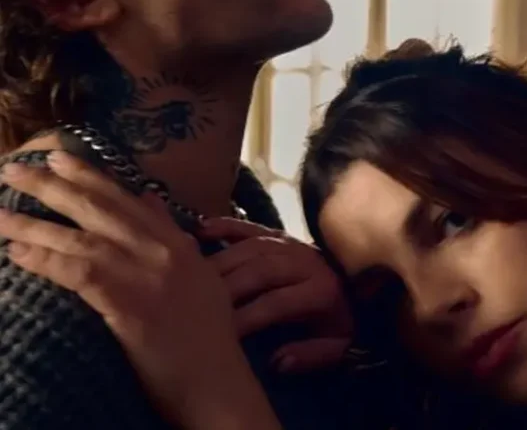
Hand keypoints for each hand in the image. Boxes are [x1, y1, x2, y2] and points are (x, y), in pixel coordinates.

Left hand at [0, 152, 280, 429]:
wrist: (217, 379)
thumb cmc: (207, 332)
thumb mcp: (197, 272)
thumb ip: (170, 232)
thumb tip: (150, 198)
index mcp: (174, 240)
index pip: (123, 197)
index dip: (88, 175)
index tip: (57, 157)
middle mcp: (159, 249)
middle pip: (97, 208)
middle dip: (52, 185)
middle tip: (15, 170)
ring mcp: (145, 275)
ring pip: (80, 238)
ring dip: (34, 225)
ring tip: (1, 214)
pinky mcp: (128, 306)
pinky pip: (78, 274)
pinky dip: (46, 261)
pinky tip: (18, 254)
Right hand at [200, 218, 353, 373]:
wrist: (362, 284)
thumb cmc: (343, 319)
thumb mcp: (340, 345)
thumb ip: (311, 355)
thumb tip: (276, 362)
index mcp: (321, 291)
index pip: (276, 302)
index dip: (247, 317)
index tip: (220, 333)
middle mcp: (303, 261)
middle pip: (259, 270)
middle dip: (226, 288)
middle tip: (194, 304)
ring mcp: (289, 243)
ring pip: (251, 247)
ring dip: (221, 261)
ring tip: (191, 277)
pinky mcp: (278, 233)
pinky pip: (249, 226)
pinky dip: (225, 226)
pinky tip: (201, 231)